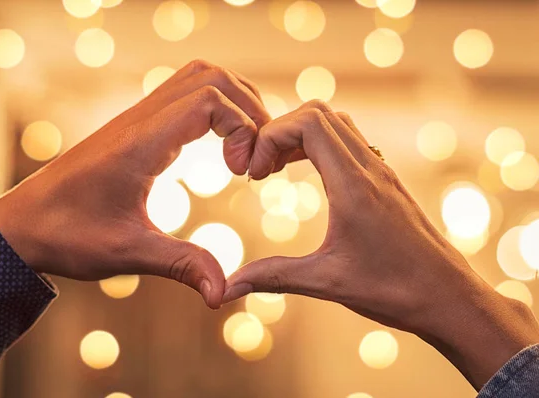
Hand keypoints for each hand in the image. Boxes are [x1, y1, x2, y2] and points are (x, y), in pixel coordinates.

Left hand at [0, 59, 270, 308]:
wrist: (20, 225)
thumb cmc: (66, 236)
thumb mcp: (127, 254)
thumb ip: (181, 265)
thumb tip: (223, 293)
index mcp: (141, 143)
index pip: (209, 99)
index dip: (242, 127)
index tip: (242, 171)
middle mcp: (141, 120)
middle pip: (211, 76)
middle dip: (248, 108)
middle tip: (256, 155)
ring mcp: (137, 119)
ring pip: (198, 78)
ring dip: (232, 102)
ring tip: (245, 146)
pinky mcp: (136, 127)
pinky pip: (183, 95)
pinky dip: (214, 108)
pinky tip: (219, 147)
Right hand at [223, 100, 538, 388]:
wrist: (451, 299)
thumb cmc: (396, 290)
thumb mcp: (327, 282)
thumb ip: (273, 277)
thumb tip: (228, 288)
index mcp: (354, 185)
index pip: (308, 122)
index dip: (271, 135)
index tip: (253, 172)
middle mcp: (370, 168)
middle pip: (319, 113)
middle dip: (279, 131)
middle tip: (260, 169)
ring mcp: (381, 172)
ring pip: (336, 124)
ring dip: (300, 135)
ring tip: (276, 169)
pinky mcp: (386, 182)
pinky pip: (349, 143)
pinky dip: (319, 146)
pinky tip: (307, 176)